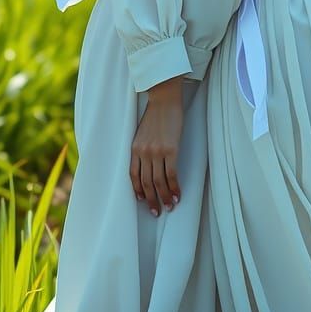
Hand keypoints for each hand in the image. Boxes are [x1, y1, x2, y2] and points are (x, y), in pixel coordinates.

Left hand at [130, 75, 183, 216]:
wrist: (164, 99)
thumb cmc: (156, 115)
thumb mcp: (142, 133)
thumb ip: (142, 148)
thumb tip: (147, 164)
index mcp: (134, 149)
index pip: (133, 176)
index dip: (137, 191)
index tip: (142, 201)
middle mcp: (143, 152)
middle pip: (145, 183)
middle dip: (151, 200)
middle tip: (156, 212)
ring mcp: (156, 152)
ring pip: (158, 182)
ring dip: (164, 197)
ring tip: (169, 207)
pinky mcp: (171, 149)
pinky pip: (171, 174)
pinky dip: (174, 187)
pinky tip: (177, 195)